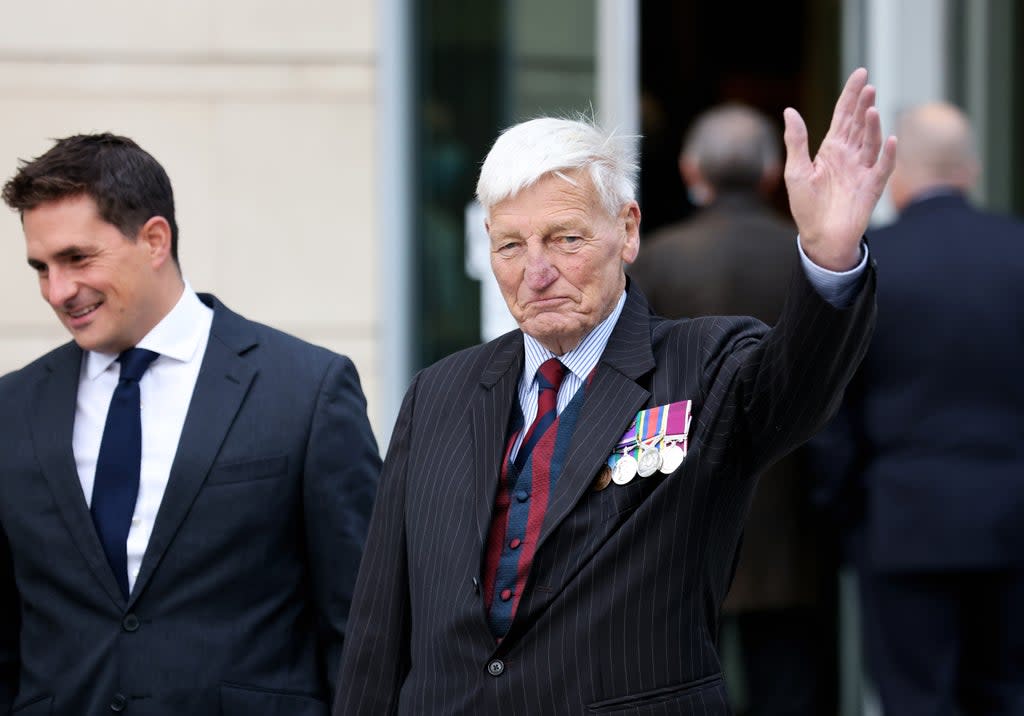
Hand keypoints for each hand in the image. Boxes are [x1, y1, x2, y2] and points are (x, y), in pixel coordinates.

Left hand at [783, 68, 896, 269]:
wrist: (819, 238)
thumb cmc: (806, 206)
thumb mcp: (796, 171)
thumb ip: (796, 141)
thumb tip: (789, 111)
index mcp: (831, 149)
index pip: (843, 116)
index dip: (851, 95)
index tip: (861, 74)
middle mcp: (850, 156)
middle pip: (859, 124)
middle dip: (863, 104)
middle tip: (868, 85)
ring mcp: (863, 170)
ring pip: (871, 141)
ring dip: (873, 126)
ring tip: (871, 109)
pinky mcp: (872, 187)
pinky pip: (883, 168)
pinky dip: (889, 155)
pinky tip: (891, 139)